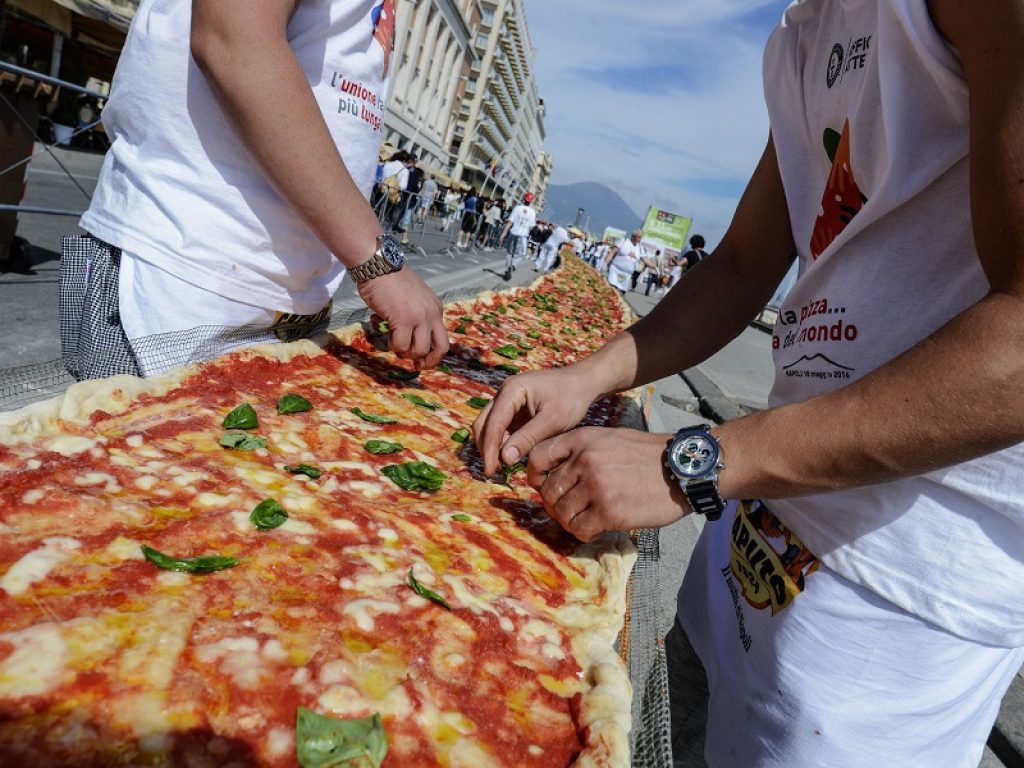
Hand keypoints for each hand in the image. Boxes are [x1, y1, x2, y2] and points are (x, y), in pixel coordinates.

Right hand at [357, 269, 447, 368]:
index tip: (421, 360)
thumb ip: (417, 316)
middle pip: (441, 348)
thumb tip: (411, 339)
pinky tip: (383, 330)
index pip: (442, 337)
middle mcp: (432, 314)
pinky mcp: (403, 320)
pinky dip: (391, 344)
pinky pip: (400, 345)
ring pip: (418, 350)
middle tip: (416, 366)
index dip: (433, 353)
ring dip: (404, 351)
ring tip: (393, 340)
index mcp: (436, 309)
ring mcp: (419, 317)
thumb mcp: (414, 298)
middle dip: (429, 361)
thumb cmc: (391, 281)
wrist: (379, 266)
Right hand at [472, 367, 600, 475]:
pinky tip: (510, 457)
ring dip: (493, 446)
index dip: (489, 449)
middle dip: (487, 448)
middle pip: (484, 423)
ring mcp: (507, 400)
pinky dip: (502, 442)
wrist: (582, 383)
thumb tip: (504, 459)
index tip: (491, 471)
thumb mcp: (552, 421)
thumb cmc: (571, 398)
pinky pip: (501, 427)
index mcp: (512, 390)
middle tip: (494, 472)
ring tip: (502, 468)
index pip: (493, 423)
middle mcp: (504, 392)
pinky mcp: (513, 408)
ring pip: (489, 426)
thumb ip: (528, 438)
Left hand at [526, 427, 688, 541]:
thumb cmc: (647, 455)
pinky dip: (584, 532)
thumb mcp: (609, 439)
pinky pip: (579, 529)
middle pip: (548, 490)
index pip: (538, 457)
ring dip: (569, 521)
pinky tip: (596, 527)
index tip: (541, 485)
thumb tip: (554, 475)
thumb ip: (581, 452)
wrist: (683, 468)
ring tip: (585, 519)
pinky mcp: (609, 511)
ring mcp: (596, 486)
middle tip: (569, 509)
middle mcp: (585, 461)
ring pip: (561, 513)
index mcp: (582, 439)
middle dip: (554, 504)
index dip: (534, 475)